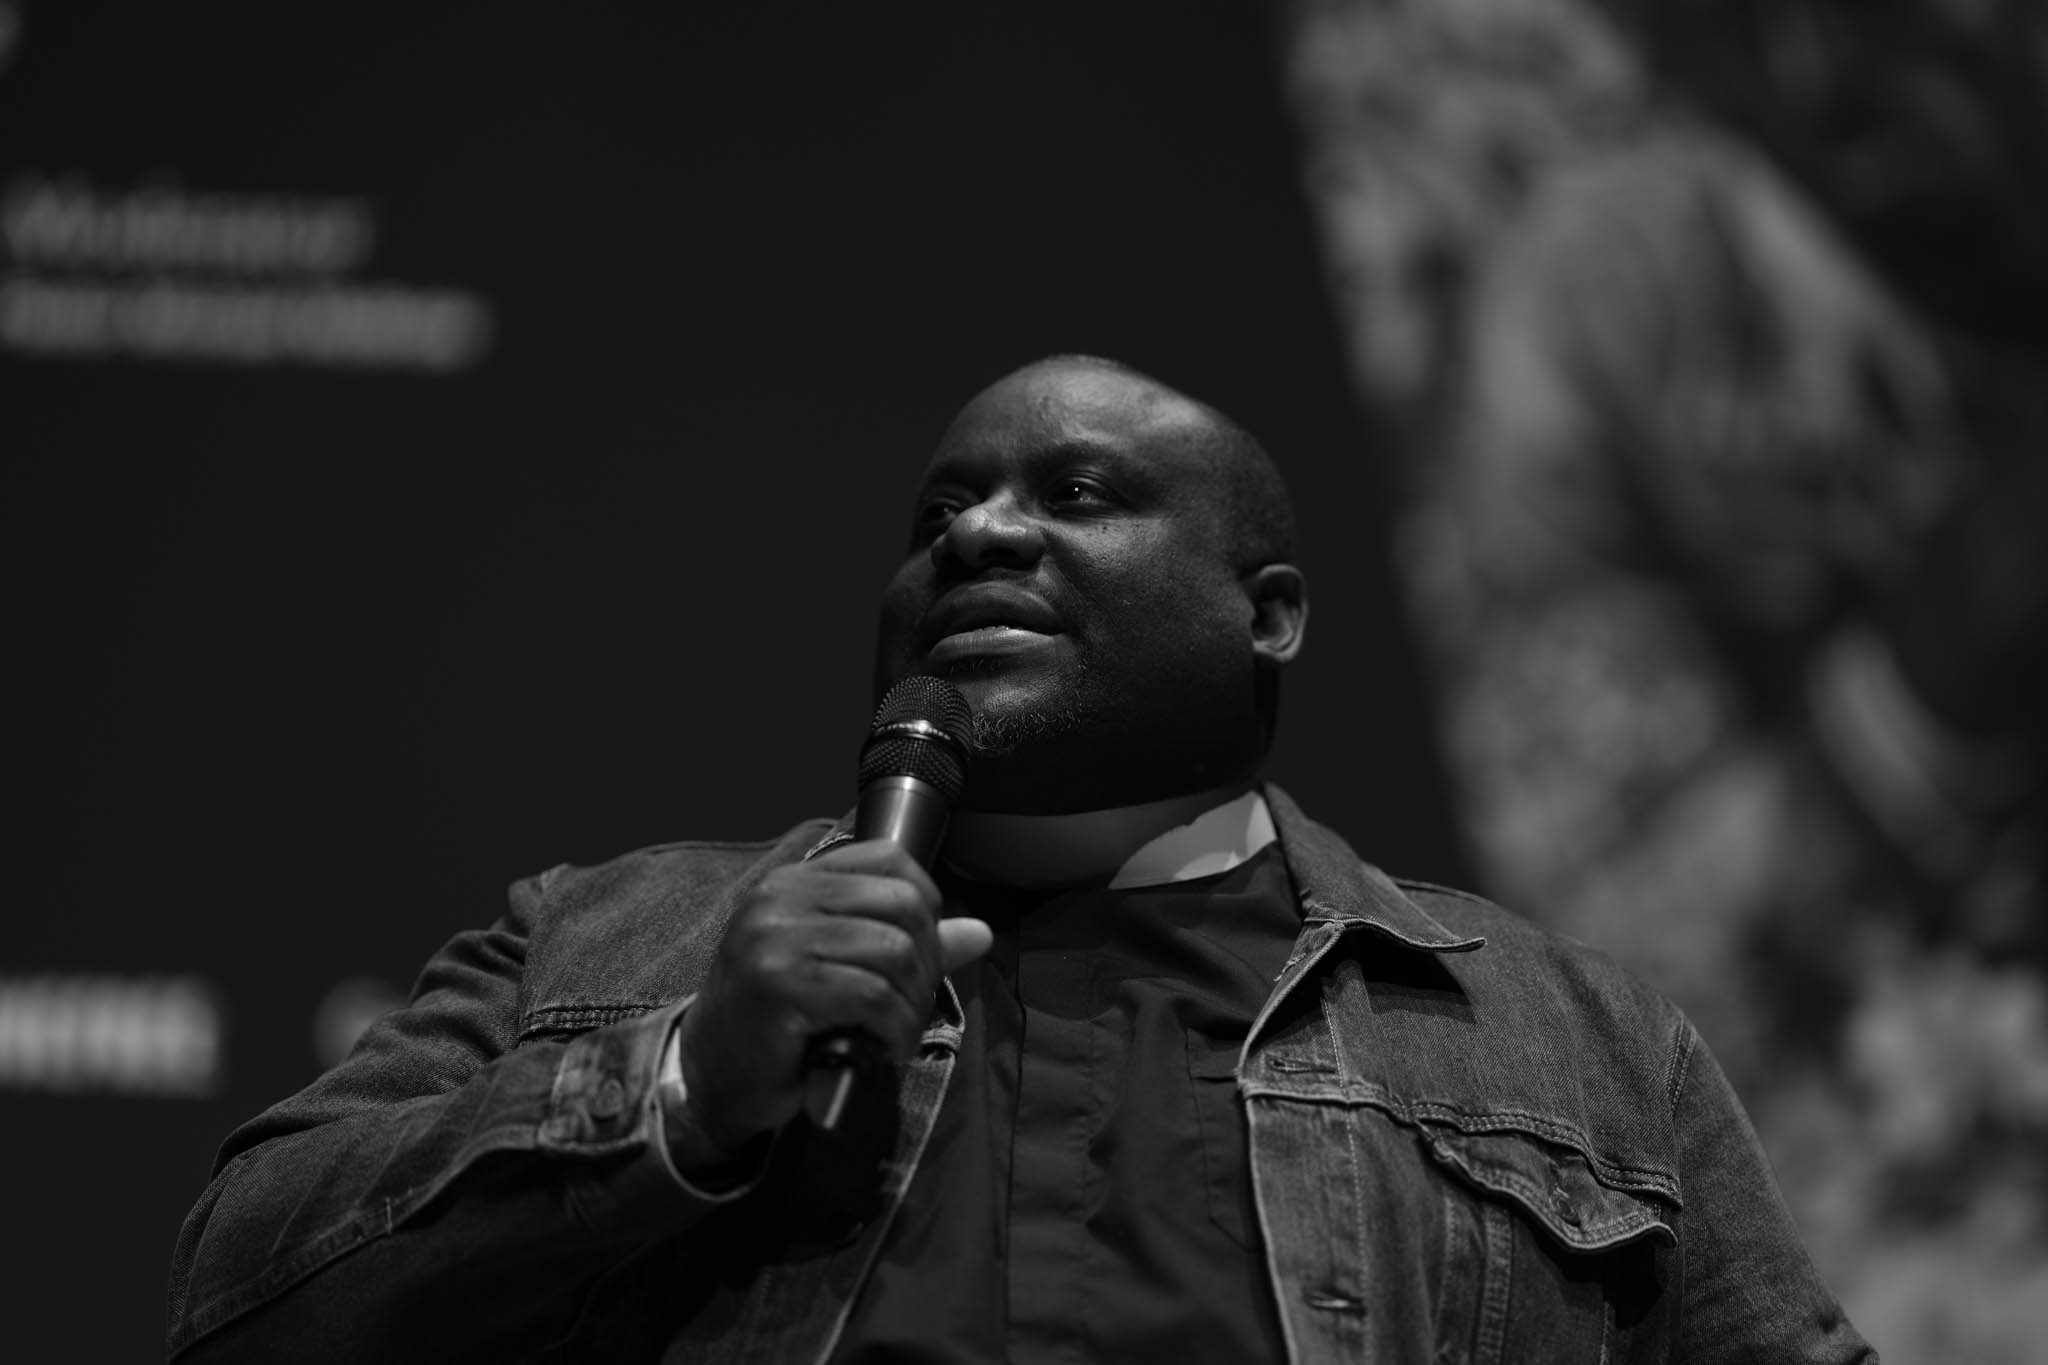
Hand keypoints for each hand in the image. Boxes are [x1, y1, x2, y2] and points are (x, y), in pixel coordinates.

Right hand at [674, 840, 991, 1153]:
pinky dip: (894, 1029)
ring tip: (896, 1035)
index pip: (890, 859)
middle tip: (911, 1009)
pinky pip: (873, 996)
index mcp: (795, 881)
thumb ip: (906, 943)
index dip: (926, 906)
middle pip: (903, 905)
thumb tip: (980, 932)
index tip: (919, 958)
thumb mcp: (838, 968)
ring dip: (912, 1006)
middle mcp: (781, 897)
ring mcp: (775, 938)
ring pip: (895, 952)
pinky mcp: (778, 985)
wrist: (710, 1076)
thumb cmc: (777, 1022)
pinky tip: (882, 1050)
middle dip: (927, 964)